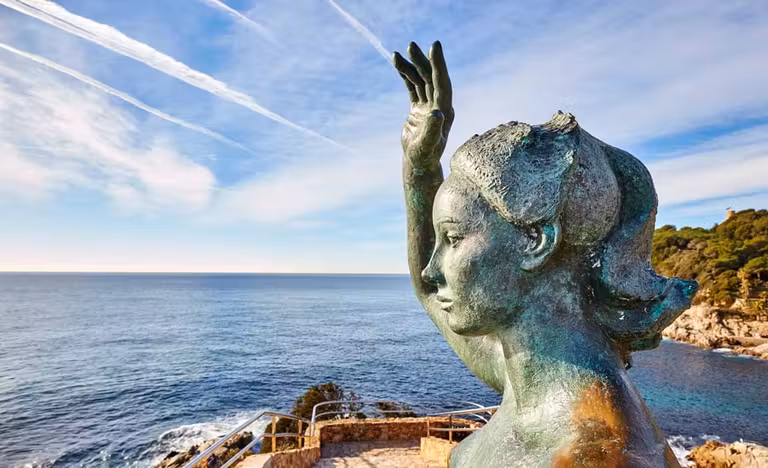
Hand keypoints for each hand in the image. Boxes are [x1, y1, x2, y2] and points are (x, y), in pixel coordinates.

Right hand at [393, 41, 453, 166]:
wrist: (418, 164)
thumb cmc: (424, 157)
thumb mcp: (427, 145)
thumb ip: (432, 129)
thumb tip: (437, 112)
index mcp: (445, 110)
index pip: (443, 83)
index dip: (439, 65)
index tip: (434, 46)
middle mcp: (439, 104)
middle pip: (431, 78)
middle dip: (421, 61)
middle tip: (411, 45)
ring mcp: (429, 105)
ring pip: (420, 80)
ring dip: (410, 66)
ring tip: (397, 54)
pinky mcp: (419, 108)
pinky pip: (412, 87)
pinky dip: (405, 75)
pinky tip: (397, 63)